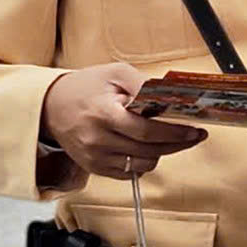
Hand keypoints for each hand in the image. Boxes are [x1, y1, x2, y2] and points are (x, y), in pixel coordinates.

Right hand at [41, 63, 207, 182]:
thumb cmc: (86, 87)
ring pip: (142, 164)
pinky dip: (143, 161)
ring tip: (169, 139)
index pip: (146, 130)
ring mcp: (94, 157)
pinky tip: (147, 147)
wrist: (51, 106)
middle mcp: (97, 139)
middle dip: (177, 144)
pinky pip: (128, 173)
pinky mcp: (94, 168)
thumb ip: (143, 84)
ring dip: (161, 153)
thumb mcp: (115, 73)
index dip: (174, 133)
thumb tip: (171, 96)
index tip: (195, 130)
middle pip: (148, 150)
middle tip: (195, 136)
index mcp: (103, 113)